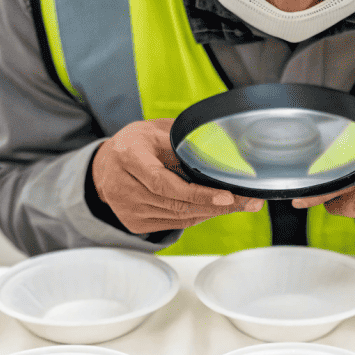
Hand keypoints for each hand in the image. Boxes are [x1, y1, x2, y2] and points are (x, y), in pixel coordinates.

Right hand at [91, 119, 261, 232]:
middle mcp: (124, 187)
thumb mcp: (156, 130)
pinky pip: (174, 224)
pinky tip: (212, 208)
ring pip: (179, 217)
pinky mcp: (133, 224)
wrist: (105, 166)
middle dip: (218, 205)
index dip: (197, 193)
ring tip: (239, 203)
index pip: (165, 182)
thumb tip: (225, 149)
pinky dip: (196, 216)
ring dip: (211, 212)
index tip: (227, 196)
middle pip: (177, 204)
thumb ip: (184, 139)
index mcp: (129, 156)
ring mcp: (128, 209)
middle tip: (250, 201)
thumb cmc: (137, 144)